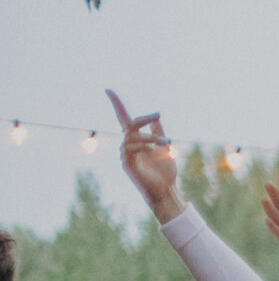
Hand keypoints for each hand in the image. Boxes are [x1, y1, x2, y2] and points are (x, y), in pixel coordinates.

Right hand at [111, 91, 183, 222]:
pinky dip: (143, 146)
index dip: (116, 105)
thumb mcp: (164, 147)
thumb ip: (158, 132)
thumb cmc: (165, 171)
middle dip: (143, 119)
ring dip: (151, 138)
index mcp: (136, 140)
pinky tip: (154, 150)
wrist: (166, 190)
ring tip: (167, 144)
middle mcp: (128, 145)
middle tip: (157, 115)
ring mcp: (126, 154)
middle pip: (129, 125)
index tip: (108, 90)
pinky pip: (131, 149)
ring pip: (133, 138)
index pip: (123, 119)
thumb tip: (156, 116)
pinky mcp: (127, 164)